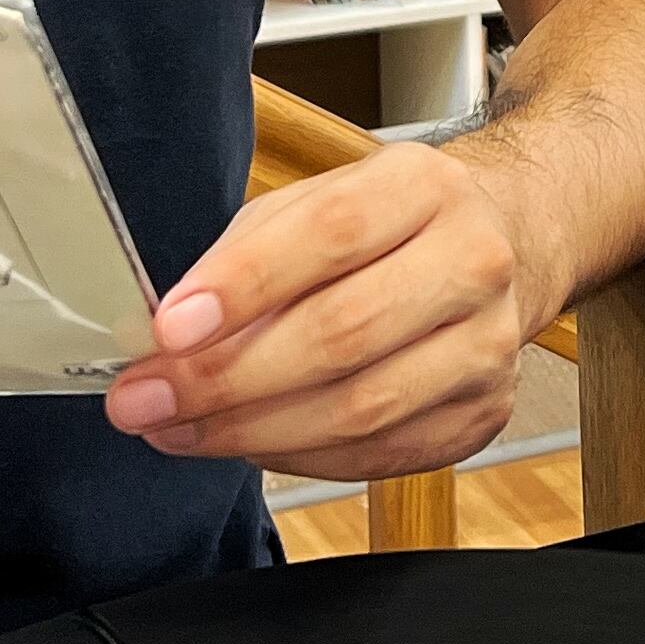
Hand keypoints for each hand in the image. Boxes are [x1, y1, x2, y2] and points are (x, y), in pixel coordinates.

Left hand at [102, 142, 551, 483]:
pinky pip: (379, 454)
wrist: (496, 245)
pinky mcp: (483, 412)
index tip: (168, 328)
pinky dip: (300, 457)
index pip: (332, 232)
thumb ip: (245, 258)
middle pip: (344, 333)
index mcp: (423, 187)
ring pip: (360, 408)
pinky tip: (249, 444)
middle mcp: (472, 260)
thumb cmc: (385, 227)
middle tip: (148, 399)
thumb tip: (170, 335)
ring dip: (252, 431)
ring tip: (181, 429)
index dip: (243, 284)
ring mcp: (488, 343)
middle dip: (227, 379)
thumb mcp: (314, 203)